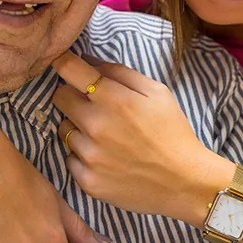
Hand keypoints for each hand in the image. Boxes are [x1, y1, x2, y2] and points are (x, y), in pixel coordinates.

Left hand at [51, 52, 217, 220]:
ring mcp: (88, 155)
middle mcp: (95, 125)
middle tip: (92, 105)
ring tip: (105, 136)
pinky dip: (82, 155)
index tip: (65, 64)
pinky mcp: (86, 180)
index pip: (68, 69)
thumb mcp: (157, 92)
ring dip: (78, 128)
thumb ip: (120, 72)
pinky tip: (106, 158)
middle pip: (59, 97)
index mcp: (113, 99)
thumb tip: (88, 60)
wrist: (184, 182)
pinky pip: (69, 157)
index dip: (64, 62)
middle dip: (72, 95)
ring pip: (64, 128)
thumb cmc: (172, 132)